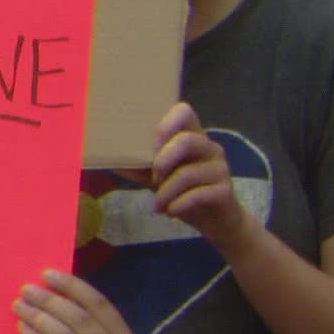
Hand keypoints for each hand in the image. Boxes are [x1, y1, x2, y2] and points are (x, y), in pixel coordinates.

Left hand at [13, 270, 138, 333]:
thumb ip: (93, 332)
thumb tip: (58, 294)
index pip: (100, 307)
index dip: (73, 287)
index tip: (48, 274)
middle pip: (79, 319)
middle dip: (49, 300)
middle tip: (26, 290)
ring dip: (37, 316)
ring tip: (20, 306)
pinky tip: (23, 328)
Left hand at [151, 103, 254, 250]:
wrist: (217, 222)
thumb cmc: (185, 193)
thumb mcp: (156, 178)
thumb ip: (138, 166)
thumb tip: (107, 158)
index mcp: (192, 137)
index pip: (183, 111)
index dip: (165, 124)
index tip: (152, 145)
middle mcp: (210, 148)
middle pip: (187, 140)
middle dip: (163, 161)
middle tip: (154, 179)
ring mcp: (220, 168)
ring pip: (188, 173)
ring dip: (166, 191)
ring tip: (160, 204)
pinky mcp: (226, 190)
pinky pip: (198, 194)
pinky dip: (179, 205)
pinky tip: (172, 212)